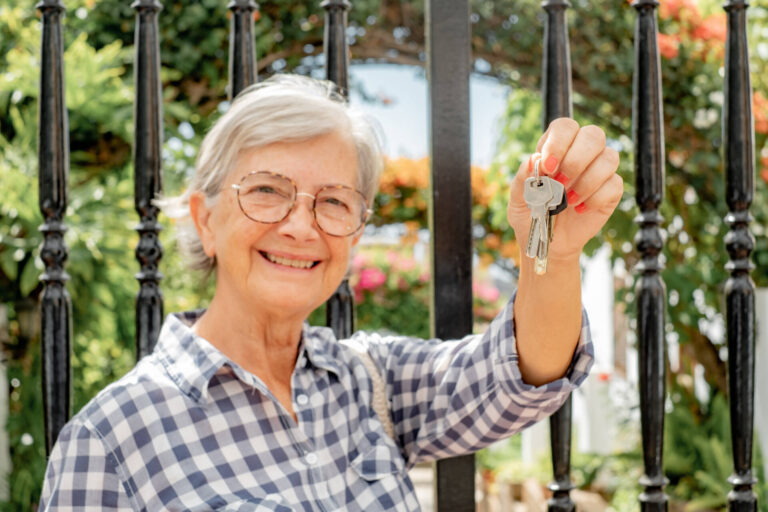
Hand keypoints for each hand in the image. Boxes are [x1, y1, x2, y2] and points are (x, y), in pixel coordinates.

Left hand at [507, 118, 622, 262]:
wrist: (548, 243)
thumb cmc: (531, 216)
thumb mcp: (517, 201)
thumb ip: (522, 180)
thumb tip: (533, 159)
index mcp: (555, 148)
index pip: (564, 126)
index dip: (559, 142)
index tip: (548, 167)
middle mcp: (580, 153)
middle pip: (593, 135)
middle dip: (576, 160)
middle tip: (560, 184)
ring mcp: (598, 170)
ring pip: (609, 157)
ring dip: (587, 181)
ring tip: (567, 201)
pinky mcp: (611, 190)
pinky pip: (614, 183)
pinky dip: (595, 198)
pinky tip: (580, 209)